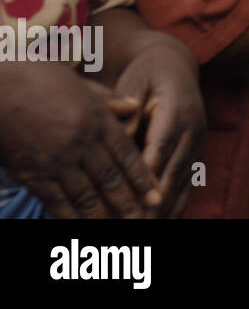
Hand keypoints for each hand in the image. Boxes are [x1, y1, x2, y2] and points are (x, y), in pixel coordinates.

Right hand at [0, 62, 161, 217]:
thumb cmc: (40, 80)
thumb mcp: (83, 85)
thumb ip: (111, 100)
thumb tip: (135, 108)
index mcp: (96, 120)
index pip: (126, 155)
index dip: (143, 179)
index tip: (156, 197)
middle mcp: (80, 143)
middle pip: (110, 180)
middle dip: (128, 203)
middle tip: (145, 219)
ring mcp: (55, 160)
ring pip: (86, 195)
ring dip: (103, 215)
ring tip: (118, 228)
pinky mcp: (31, 173)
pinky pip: (56, 200)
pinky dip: (70, 216)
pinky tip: (81, 226)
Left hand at [111, 34, 204, 217]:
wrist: (176, 65)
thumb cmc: (147, 73)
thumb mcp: (135, 79)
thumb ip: (127, 103)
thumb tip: (122, 134)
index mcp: (177, 107)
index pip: (162, 143)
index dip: (150, 169)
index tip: (136, 194)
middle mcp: (192, 127)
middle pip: (174, 168)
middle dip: (156, 197)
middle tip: (137, 220)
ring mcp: (197, 141)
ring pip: (183, 180)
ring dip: (166, 206)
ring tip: (147, 225)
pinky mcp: (197, 151)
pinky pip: (189, 182)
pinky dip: (176, 202)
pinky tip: (163, 219)